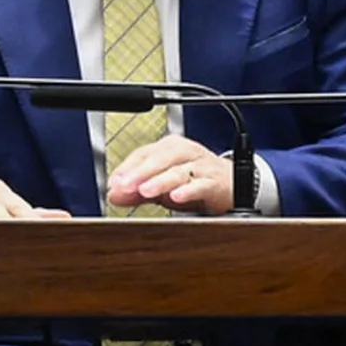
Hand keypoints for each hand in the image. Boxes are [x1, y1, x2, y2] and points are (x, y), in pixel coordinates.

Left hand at [105, 133, 241, 215]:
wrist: (232, 185)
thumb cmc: (196, 181)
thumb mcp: (163, 187)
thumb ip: (137, 191)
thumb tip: (113, 195)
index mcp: (168, 149)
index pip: (143, 154)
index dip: (127, 169)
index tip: (114, 184)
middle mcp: (185, 153)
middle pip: (159, 159)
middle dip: (140, 173)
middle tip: (124, 186)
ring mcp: (201, 167)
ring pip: (179, 171)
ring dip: (160, 181)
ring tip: (145, 191)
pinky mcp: (216, 183)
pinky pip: (202, 184)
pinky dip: (189, 190)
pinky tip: (177, 197)